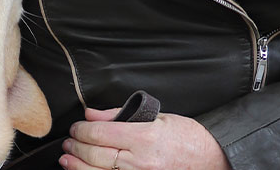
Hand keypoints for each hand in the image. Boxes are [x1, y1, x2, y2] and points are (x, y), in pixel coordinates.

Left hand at [59, 106, 229, 169]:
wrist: (212, 162)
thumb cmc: (188, 138)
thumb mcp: (158, 117)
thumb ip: (122, 115)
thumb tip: (92, 114)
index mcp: (145, 137)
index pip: (101, 133)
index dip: (82, 131)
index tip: (75, 128)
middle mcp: (140, 161)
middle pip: (96, 155)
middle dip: (76, 147)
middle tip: (68, 142)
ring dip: (77, 166)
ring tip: (67, 159)